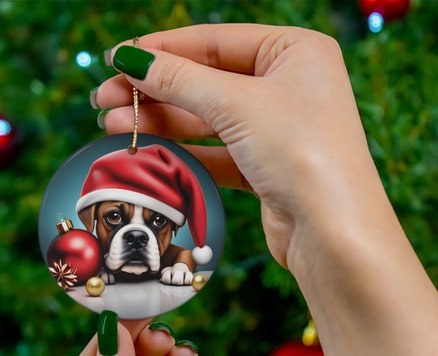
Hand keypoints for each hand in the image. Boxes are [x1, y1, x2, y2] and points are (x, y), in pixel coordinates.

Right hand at [93, 24, 437, 355]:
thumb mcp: (237, 104)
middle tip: (104, 100)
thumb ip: (180, 80)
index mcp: (295, 52)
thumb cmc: (301, 153)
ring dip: (163, 122)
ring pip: (210, 119)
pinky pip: (219, 152)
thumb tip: (129, 60)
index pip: (215, 41)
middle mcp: (290, 87)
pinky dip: (186, 151)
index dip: (162, 50)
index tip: (116, 60)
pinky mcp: (269, 168)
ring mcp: (280, 130)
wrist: (333, 233)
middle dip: (155, 91)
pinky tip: (149, 150)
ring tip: (113, 125)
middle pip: (208, 81)